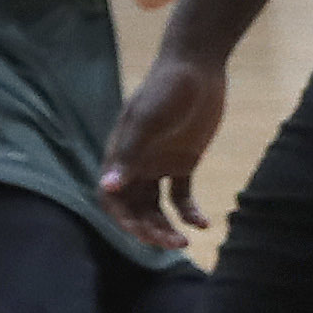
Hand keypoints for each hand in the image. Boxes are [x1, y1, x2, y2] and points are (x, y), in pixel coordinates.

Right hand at [101, 47, 226, 249]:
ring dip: (167, 226)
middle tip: (173, 243)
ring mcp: (159, 164)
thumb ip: (129, 154)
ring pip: (156, 208)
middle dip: (148, 229)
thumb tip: (108, 187)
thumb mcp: (148, 122)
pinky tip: (204, 223)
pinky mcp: (183, 163)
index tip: (143, 234)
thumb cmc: (166, 90)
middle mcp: (136, 164)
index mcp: (120, 155)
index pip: (111, 197)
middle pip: (134, 208)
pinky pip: (181, 197)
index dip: (122, 219)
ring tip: (186, 240)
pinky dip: (189, 213)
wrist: (196, 69)